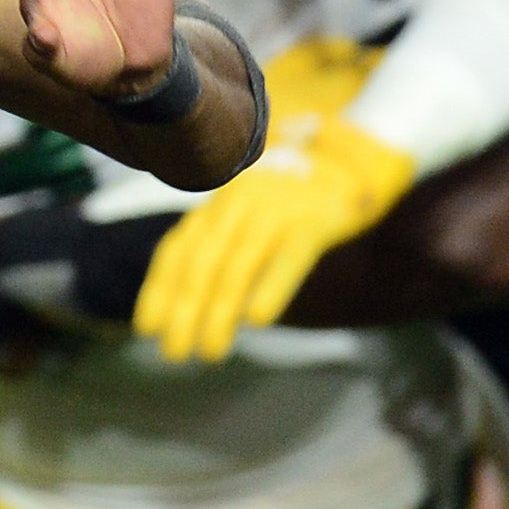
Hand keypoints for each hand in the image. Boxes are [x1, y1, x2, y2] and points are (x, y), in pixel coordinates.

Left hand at [131, 112, 414, 361]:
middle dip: (183, 310)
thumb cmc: (298, 201)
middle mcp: (241, 201)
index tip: (146, 328)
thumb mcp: (253, 217)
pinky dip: (270, 288)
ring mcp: (278, 207)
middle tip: (173, 353)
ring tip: (210, 351)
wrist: (362, 155)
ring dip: (219, 312)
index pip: (178, 248)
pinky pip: (289, 257)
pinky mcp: (318, 217)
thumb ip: (224, 250)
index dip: (159, 289)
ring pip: (238, 264)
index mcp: (220, 203)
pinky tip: (257, 321)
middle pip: (201, 261)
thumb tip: (194, 309)